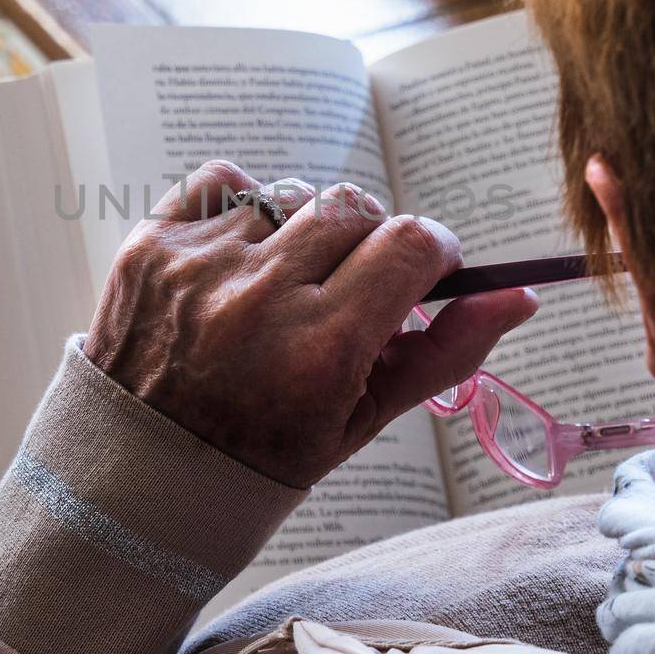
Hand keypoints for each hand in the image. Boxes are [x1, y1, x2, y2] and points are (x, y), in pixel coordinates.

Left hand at [83, 160, 538, 486]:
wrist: (137, 473)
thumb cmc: (261, 454)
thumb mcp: (360, 420)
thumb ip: (444, 354)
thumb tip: (517, 297)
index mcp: (320, 350)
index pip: (410, 244)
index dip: (433, 249)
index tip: (427, 268)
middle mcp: (258, 299)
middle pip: (355, 208)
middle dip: (369, 241)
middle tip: (350, 285)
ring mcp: (197, 265)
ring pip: (292, 190)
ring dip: (302, 227)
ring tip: (282, 283)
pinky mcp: (149, 244)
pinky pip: (223, 179)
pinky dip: (241, 205)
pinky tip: (238, 256)